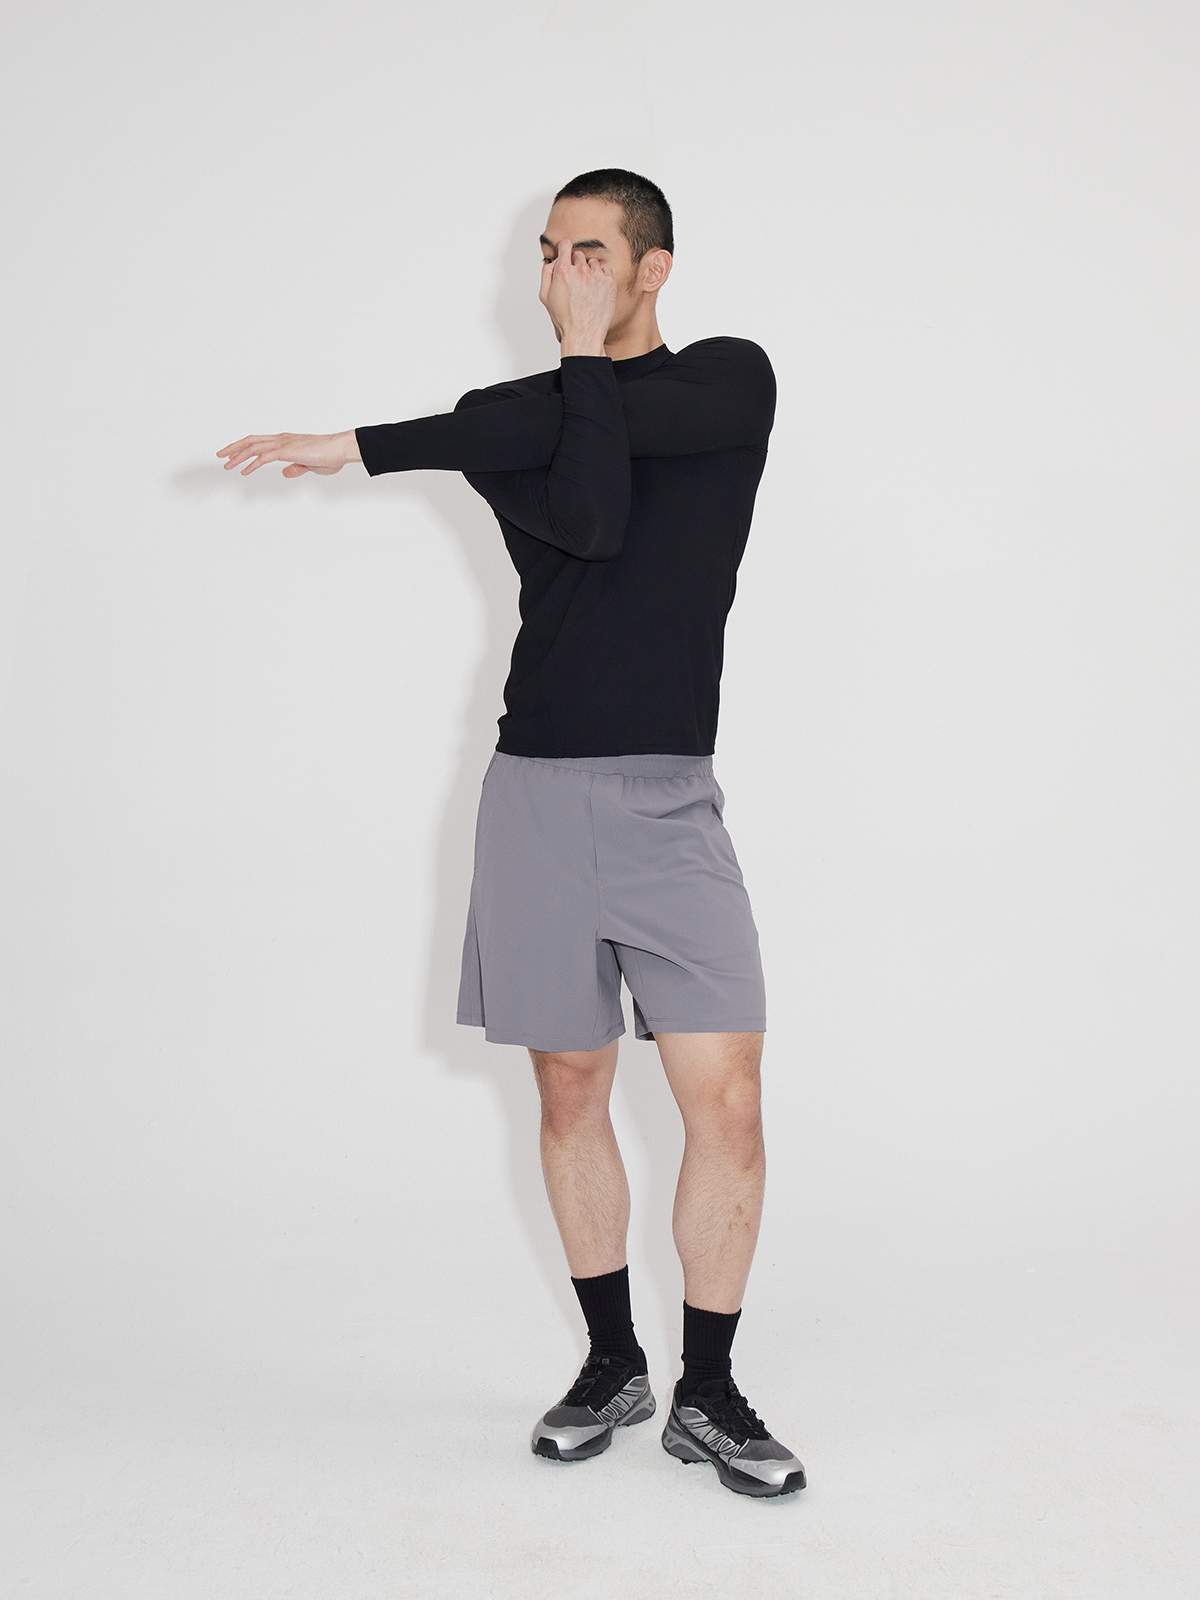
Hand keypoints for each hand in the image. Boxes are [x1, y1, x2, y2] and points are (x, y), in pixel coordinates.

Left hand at [216, 429, 360, 476]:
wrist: (341, 448)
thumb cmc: (331, 456)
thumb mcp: (311, 465)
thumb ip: (297, 468)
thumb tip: (285, 473)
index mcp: (286, 441)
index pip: (260, 441)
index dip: (245, 447)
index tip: (234, 453)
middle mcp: (281, 439)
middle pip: (251, 440)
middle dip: (234, 448)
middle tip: (221, 456)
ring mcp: (283, 444)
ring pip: (253, 447)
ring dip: (237, 456)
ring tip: (226, 465)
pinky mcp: (286, 451)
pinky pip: (263, 457)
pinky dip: (251, 464)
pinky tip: (244, 471)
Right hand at [539, 239, 616, 357]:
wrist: (584, 333)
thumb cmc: (564, 318)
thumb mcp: (545, 296)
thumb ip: (547, 273)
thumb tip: (553, 260)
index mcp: (563, 272)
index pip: (565, 246)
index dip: (565, 249)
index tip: (566, 254)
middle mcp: (580, 271)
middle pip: (578, 255)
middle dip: (576, 264)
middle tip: (575, 281)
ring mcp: (596, 276)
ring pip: (592, 263)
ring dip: (589, 271)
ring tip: (586, 288)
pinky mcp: (609, 282)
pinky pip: (605, 269)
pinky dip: (601, 276)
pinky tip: (596, 289)